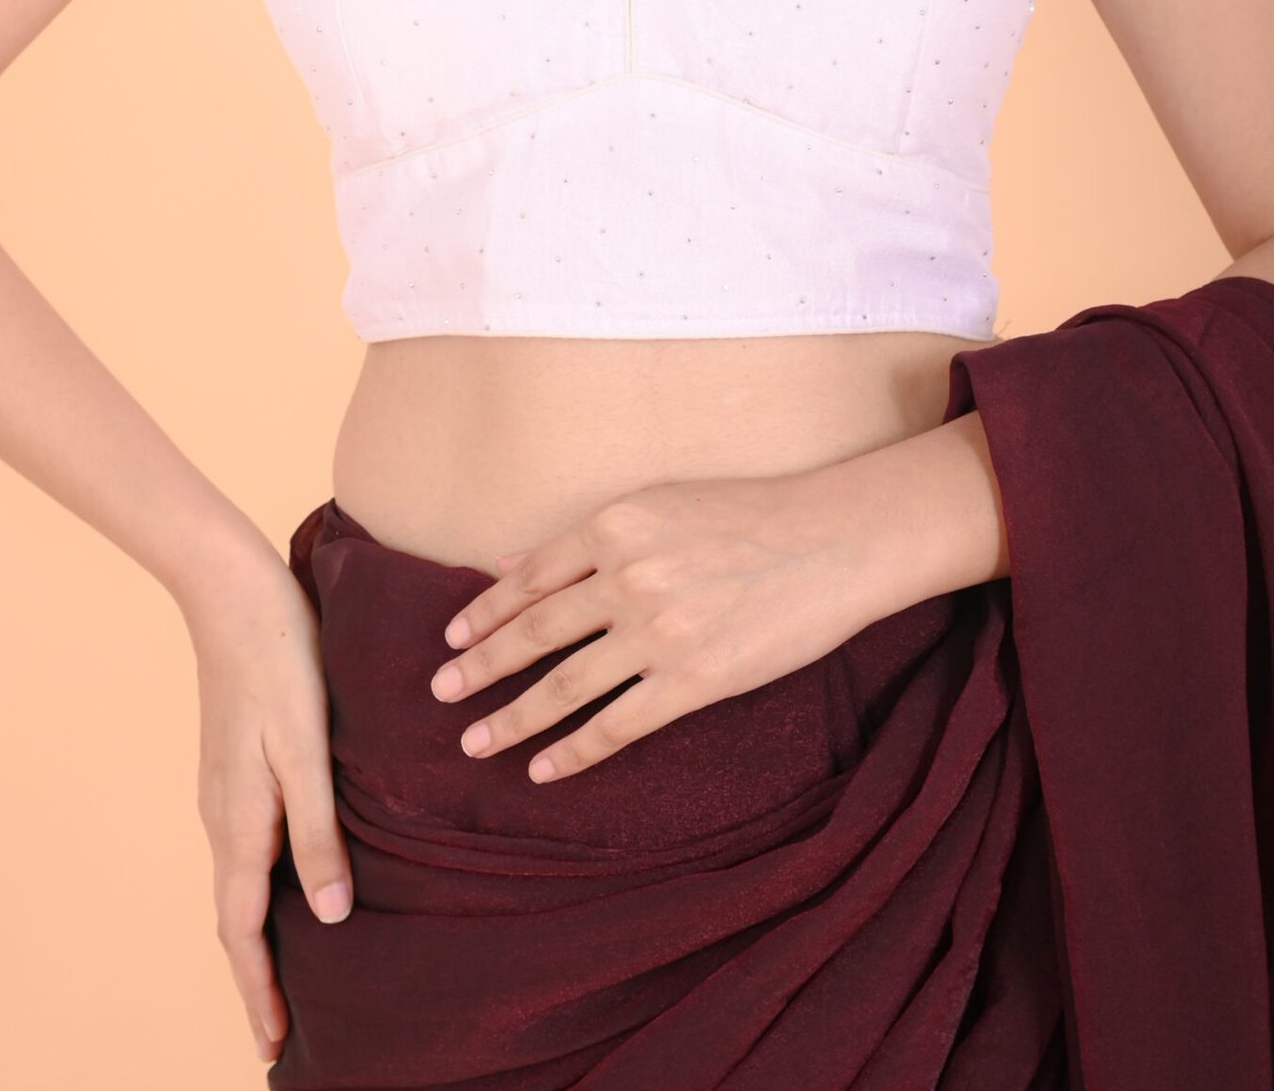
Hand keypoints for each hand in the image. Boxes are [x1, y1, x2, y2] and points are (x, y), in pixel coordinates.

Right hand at [183, 555, 354, 1065]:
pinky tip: (292, 880)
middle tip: (280, 1030)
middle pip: (237, 917)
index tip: (273, 1045)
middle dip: (256, 976)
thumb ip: (318, 832)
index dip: (259, 989)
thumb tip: (332, 918)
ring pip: (241, 882)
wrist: (231, 590)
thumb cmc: (279, 662)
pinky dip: (262, 886)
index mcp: (240, 820)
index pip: (244, 930)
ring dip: (260, 934)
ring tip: (291, 971)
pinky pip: (246, 847)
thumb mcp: (307, 749)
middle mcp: (223, 815)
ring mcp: (224, 789)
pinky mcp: (234, 764)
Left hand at [426, 468, 890, 784]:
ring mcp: (659, 632)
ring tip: (475, 742)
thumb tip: (514, 562)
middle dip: (480, 667)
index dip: (485, 612)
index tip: (450, 637)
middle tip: (441, 694)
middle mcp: (627, 577)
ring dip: (511, 718)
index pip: (530, 577)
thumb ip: (593, 538)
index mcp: (615, 524)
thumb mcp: (662, 503)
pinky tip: (544, 769)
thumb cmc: (750, 514)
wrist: (832, 541)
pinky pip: (617, 726)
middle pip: (534, 633)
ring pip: (564, 686)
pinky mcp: (694, 681)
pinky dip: (573, 752)